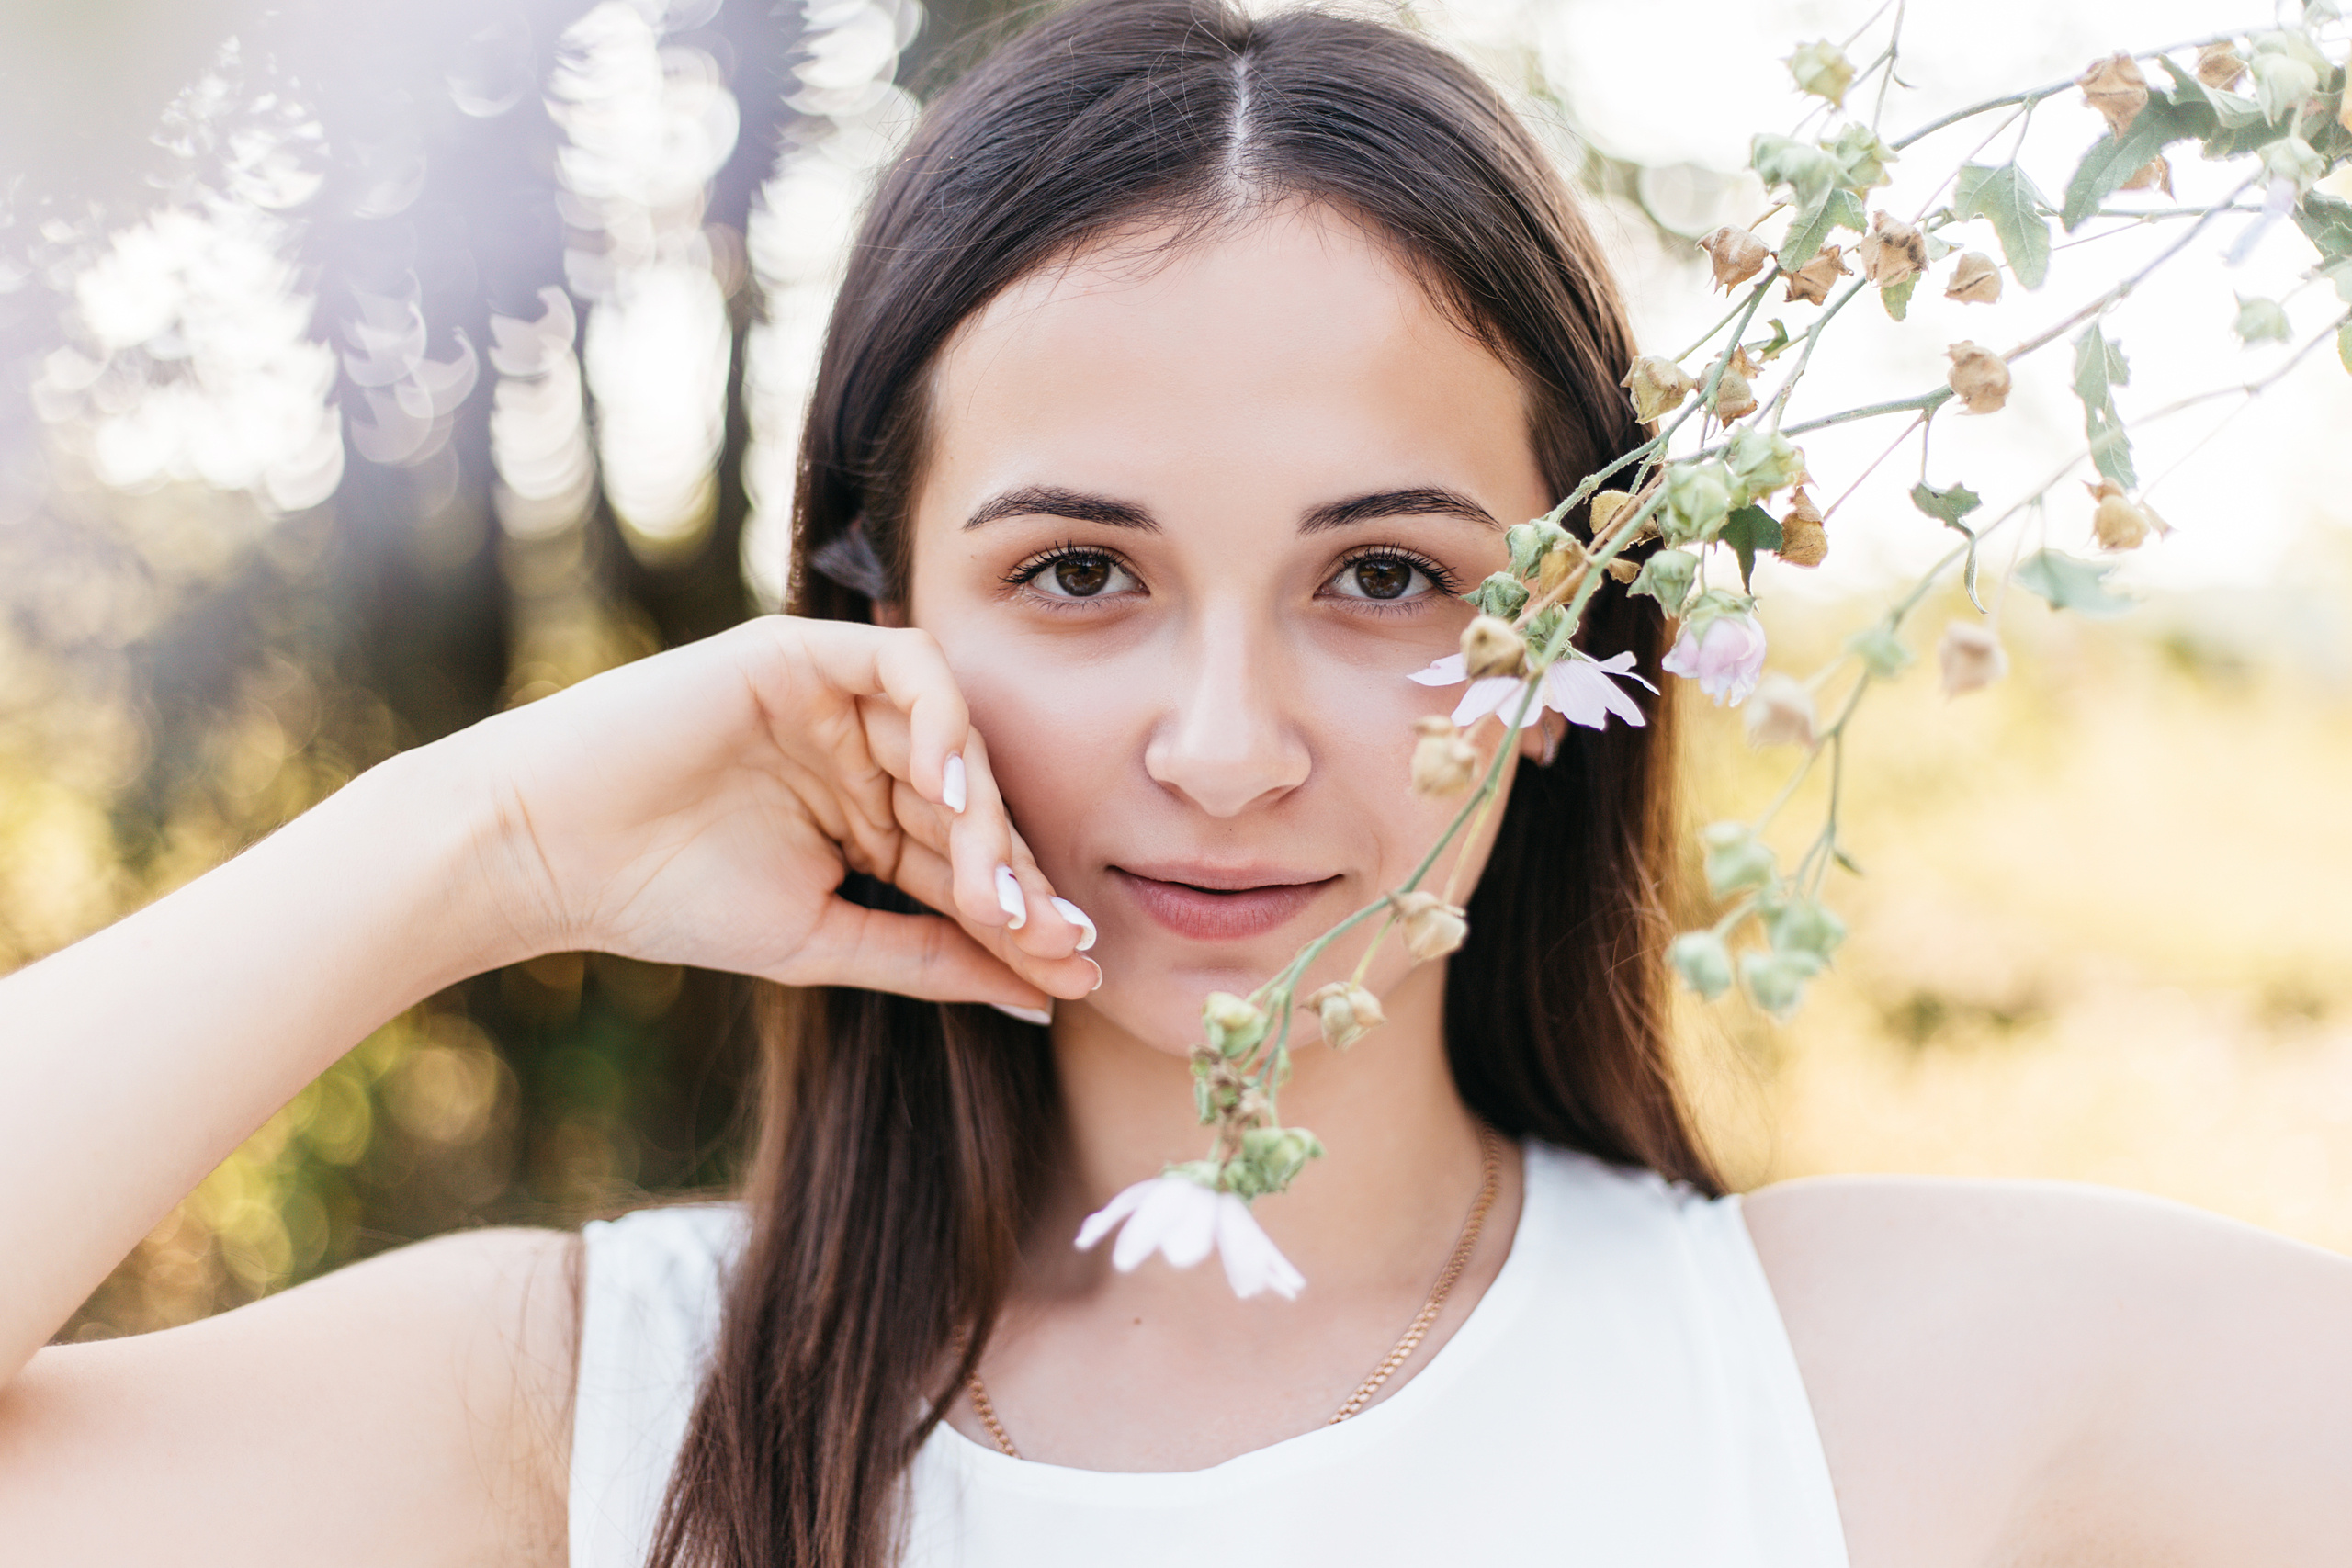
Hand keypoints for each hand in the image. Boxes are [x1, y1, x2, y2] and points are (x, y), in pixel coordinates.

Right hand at [452, 616, 1095, 1009]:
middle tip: (1055, 939)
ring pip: (955, 739)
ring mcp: (837, 698)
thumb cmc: (667, 900)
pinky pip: (908, 667)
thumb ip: (930, 956)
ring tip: (999, 892)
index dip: (1025, 914)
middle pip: (975, 802)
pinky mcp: (805, 651)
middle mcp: (863, 751)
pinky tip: (947, 795)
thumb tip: (1041, 995)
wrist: (547, 853)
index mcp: (867, 817)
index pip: (970, 860)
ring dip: (986, 816)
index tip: (1074, 977)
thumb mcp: (823, 941)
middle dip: (1020, 873)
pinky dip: (942, 723)